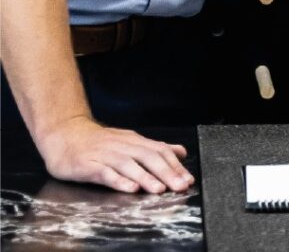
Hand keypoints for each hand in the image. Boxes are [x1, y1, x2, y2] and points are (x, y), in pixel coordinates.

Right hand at [36, 115, 193, 193]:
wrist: (65, 133)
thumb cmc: (99, 142)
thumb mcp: (129, 141)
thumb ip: (154, 148)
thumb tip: (181, 152)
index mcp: (134, 142)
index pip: (160, 151)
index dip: (175, 166)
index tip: (188, 179)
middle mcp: (123, 147)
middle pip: (149, 158)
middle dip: (167, 173)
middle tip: (180, 186)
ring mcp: (105, 155)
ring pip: (130, 166)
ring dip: (146, 178)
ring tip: (159, 189)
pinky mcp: (88, 165)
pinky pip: (105, 173)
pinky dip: (119, 180)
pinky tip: (130, 188)